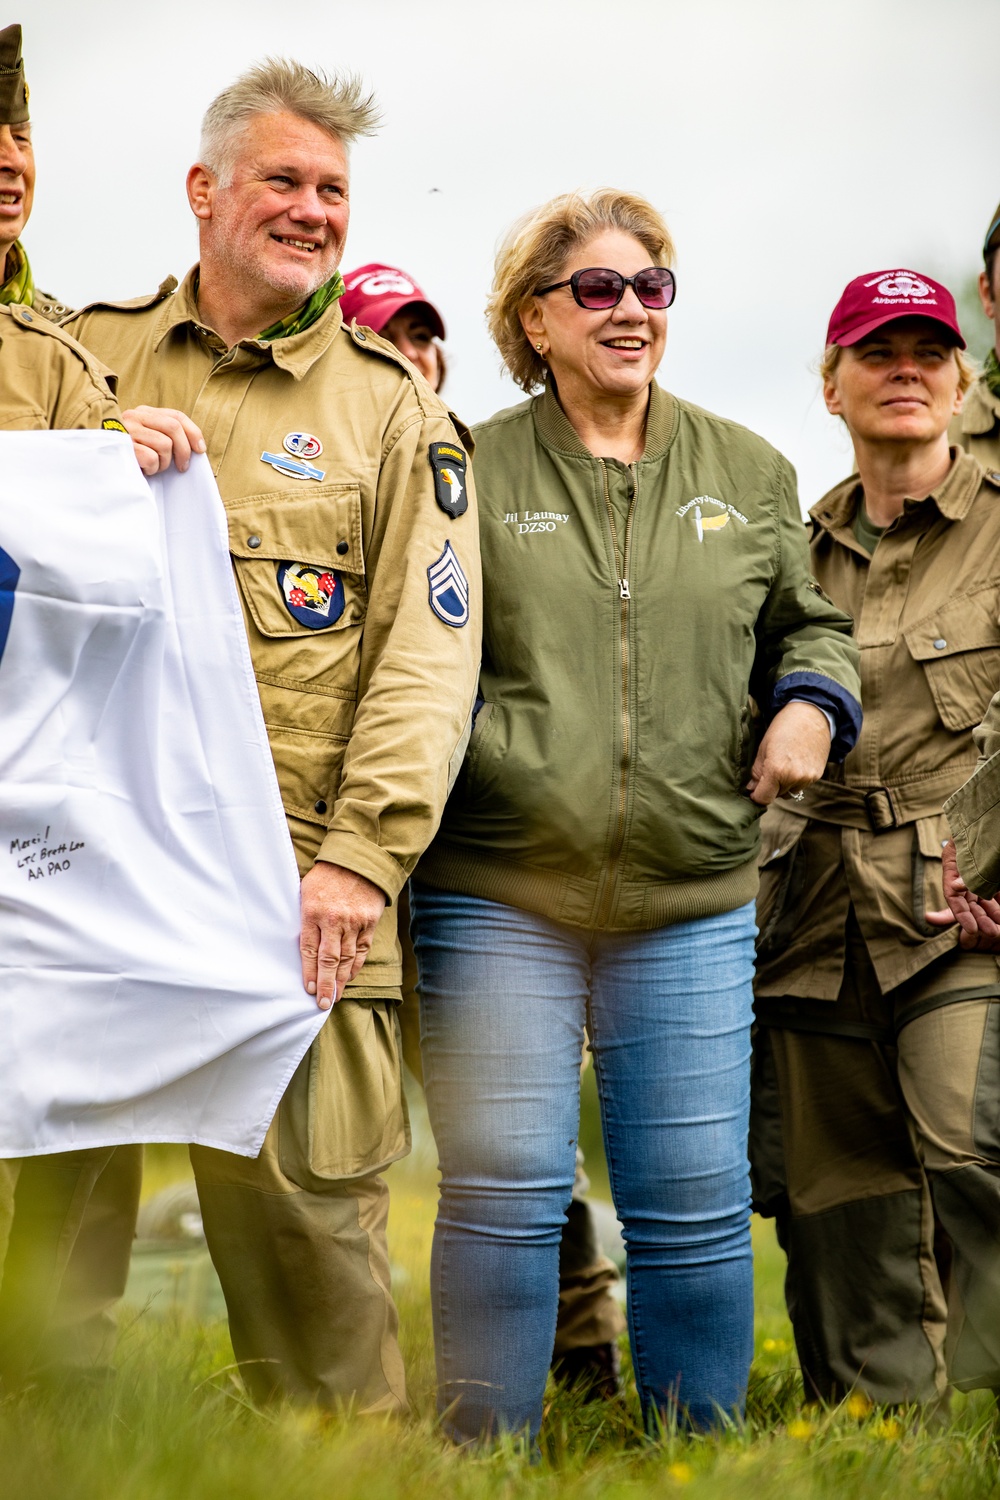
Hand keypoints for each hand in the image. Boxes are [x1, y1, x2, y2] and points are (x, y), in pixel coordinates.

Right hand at [122, 406, 205, 474]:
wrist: (96, 461)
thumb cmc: (128, 454)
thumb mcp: (147, 439)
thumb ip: (165, 435)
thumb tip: (196, 447)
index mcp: (144, 413)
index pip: (176, 416)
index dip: (193, 432)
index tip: (200, 449)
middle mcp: (135, 417)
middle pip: (174, 427)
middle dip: (184, 450)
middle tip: (182, 467)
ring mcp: (128, 430)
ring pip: (164, 444)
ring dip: (164, 462)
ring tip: (154, 467)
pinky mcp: (123, 446)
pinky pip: (151, 458)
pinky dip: (152, 468)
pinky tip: (143, 470)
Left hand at [299, 862, 386, 1008]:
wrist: (358, 861)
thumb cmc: (326, 877)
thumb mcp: (306, 891)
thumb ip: (304, 917)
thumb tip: (300, 946)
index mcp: (313, 911)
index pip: (309, 950)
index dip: (309, 972)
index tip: (307, 989)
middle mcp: (334, 919)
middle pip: (329, 960)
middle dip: (325, 985)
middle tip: (322, 1004)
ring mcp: (354, 922)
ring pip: (347, 958)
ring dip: (340, 980)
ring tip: (334, 997)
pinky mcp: (369, 922)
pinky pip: (361, 950)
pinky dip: (355, 966)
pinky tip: (348, 977)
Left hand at [746, 702, 830, 807]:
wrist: (811, 715)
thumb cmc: (783, 728)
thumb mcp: (763, 748)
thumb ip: (756, 772)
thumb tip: (751, 789)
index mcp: (777, 770)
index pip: (764, 798)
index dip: (757, 796)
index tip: (754, 790)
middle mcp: (794, 777)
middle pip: (776, 795)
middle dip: (770, 787)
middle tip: (769, 769)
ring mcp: (807, 778)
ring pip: (790, 792)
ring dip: (784, 785)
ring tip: (784, 763)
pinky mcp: (817, 775)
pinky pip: (802, 785)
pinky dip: (796, 779)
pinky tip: (795, 762)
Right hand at [926, 839, 999, 950]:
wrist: (994, 814)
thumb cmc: (988, 828)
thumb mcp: (976, 853)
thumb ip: (965, 875)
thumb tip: (955, 891)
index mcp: (954, 863)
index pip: (953, 895)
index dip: (961, 914)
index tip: (973, 930)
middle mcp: (964, 870)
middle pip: (968, 901)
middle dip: (980, 918)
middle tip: (992, 932)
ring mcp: (980, 873)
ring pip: (983, 900)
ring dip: (991, 915)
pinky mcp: (992, 876)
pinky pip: (993, 894)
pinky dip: (998, 905)